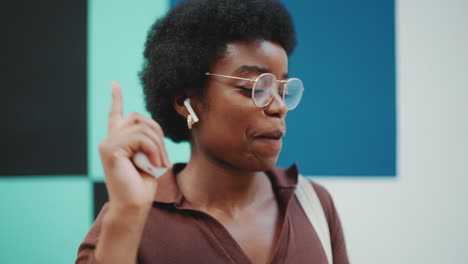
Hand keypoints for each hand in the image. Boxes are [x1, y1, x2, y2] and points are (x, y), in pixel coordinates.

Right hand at [98, 81, 170, 212]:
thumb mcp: (150, 157)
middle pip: (140, 117)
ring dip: (158, 147)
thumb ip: (147, 140)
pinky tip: (152, 165)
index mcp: (118, 141)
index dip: (116, 97)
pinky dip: (153, 151)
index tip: (114, 83)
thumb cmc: (143, 185)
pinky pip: (141, 138)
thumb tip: (150, 126)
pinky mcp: (110, 149)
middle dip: (158, 134)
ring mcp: (107, 143)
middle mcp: (110, 139)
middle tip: (162, 159)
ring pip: (143, 128)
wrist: (134, 206)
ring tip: (158, 165)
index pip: (116, 114)